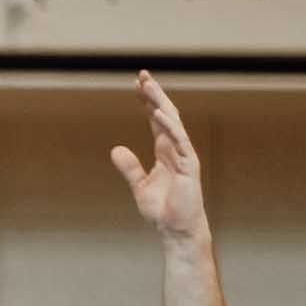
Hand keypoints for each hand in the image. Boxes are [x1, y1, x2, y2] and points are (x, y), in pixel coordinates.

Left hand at [111, 71, 208, 241]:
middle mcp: (176, 149)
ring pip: (172, 122)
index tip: (137, 85)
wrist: (177, 230)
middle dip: (154, 95)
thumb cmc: (163, 211)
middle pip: (165, 114)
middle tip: (142, 75)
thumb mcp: (140, 186)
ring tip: (147, 86)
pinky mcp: (189, 165)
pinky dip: (168, 127)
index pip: (156, 120)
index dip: (147, 102)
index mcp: (165, 152)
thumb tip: (115, 149)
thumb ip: (129, 168)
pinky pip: (179, 141)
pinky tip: (156, 113)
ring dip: (160, 103)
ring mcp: (184, 155)